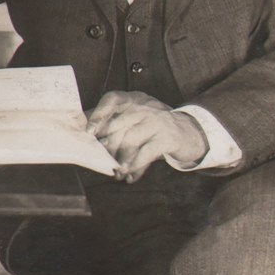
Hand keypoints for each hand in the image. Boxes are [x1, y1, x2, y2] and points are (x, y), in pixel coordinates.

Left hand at [88, 91, 207, 182]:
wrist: (189, 132)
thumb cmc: (154, 126)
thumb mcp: (137, 117)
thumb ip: (115, 121)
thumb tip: (85, 132)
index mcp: (133, 99)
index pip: (112, 99)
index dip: (99, 114)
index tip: (89, 131)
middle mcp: (145, 106)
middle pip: (119, 124)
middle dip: (108, 145)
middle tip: (102, 159)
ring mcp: (157, 120)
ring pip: (131, 140)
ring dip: (121, 160)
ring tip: (116, 172)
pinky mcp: (167, 137)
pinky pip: (146, 153)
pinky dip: (135, 167)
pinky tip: (129, 176)